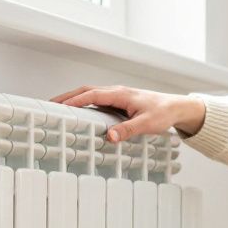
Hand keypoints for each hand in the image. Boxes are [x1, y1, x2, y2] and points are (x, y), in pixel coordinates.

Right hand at [49, 85, 206, 142]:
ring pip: (90, 95)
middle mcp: (116, 92)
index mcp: (120, 94)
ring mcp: (118, 96)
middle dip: (67, 97)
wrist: (177, 108)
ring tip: (59, 108)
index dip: (74, 101)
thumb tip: (110, 136)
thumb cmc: (164, 112)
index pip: (91, 95)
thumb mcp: (147, 124)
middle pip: (85, 91)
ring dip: (74, 99)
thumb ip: (128, 130)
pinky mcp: (120, 102)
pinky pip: (97, 100)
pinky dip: (85, 104)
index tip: (59, 107)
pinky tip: (80, 113)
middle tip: (50, 105)